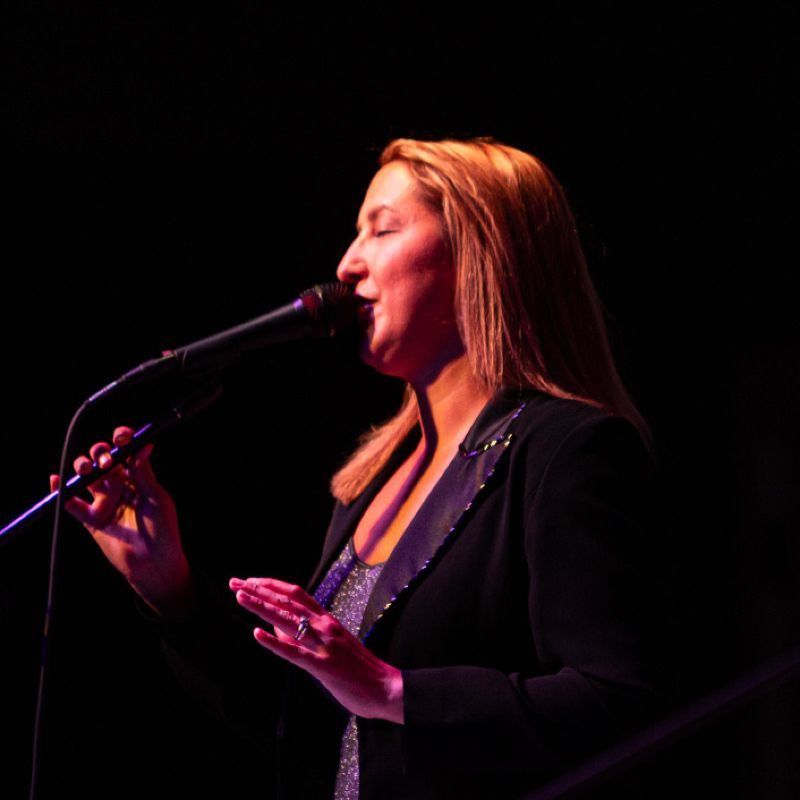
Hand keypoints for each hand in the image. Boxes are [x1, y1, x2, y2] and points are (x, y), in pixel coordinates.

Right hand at [51, 426, 193, 617]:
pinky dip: (62, 491)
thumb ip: (144, 473)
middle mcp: (120, 487)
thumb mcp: (156, 498)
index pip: (127, 452)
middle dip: (100, 453)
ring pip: (87, 477)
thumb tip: (144, 445)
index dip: (122, 440)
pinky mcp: (91, 519)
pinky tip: (56, 480)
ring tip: (86, 470)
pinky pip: (72, 503)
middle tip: (106, 462)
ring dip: (82, 467)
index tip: (121, 435)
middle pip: (103, 460)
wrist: (152, 563)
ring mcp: (104, 502)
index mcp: (139, 478)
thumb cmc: (163, 530)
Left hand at [229, 577, 403, 723]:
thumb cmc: (360, 668)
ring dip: (261, 607)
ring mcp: (324, 644)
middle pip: (287, 600)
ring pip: (288, 620)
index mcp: (328, 619)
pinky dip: (274, 643)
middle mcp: (325, 625)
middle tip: (235, 582)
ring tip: (240, 598)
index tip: (250, 580)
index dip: (271, 584)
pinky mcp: (323, 666)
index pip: (295, 593)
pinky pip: (294, 652)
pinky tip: (257, 635)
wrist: (387, 687)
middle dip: (259, 590)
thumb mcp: (335, 643)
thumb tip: (279, 627)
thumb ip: (310, 633)